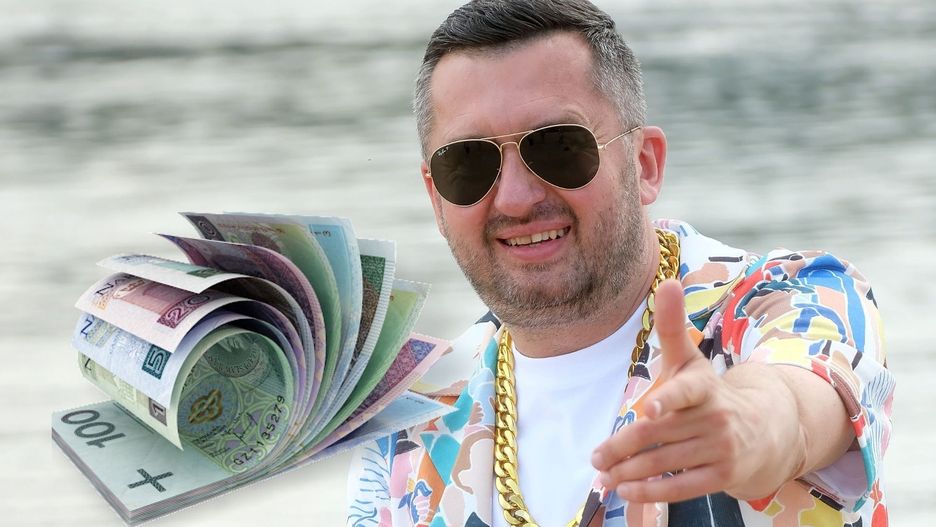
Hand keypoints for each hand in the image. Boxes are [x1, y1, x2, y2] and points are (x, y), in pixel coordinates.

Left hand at [590, 279, 796, 502]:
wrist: (765, 431)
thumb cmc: (711, 394)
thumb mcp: (692, 361)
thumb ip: (671, 327)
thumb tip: (668, 281)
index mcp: (703, 386)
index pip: (685, 391)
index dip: (667, 399)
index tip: (648, 408)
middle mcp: (714, 416)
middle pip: (657, 434)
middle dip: (622, 447)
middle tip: (596, 458)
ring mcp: (721, 447)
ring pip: (665, 462)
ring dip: (629, 472)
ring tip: (604, 477)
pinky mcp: (723, 476)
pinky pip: (682, 487)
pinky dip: (652, 492)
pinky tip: (628, 491)